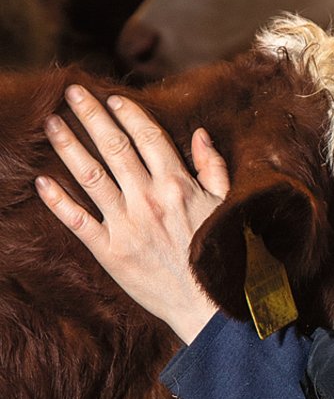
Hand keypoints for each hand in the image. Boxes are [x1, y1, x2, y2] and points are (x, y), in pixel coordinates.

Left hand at [36, 84, 228, 343]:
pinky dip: (59, 201)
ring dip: (69, 147)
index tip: (112, 98)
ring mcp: (126, 225)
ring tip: (52, 124)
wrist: (209, 305)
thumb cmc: (223, 252)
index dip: (129, 114)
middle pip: (115, 147)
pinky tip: (42, 182)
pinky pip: (78, 221)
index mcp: (179, 184)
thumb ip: (213, 167)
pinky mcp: (109, 252)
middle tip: (73, 93)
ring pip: (91, 176)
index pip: (149, 137)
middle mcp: (149, 199)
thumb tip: (200, 134)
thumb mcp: (227, 204)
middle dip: (92, 116)